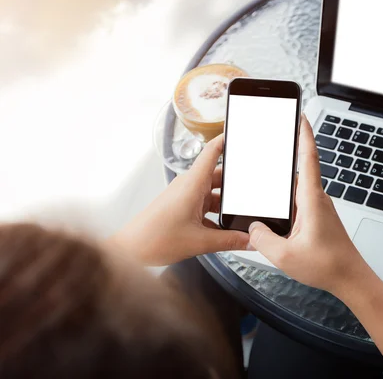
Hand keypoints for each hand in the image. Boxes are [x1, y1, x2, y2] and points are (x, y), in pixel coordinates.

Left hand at [112, 134, 248, 265]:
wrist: (129, 252)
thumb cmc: (154, 239)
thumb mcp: (200, 242)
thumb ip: (229, 241)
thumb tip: (249, 240)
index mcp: (192, 185)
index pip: (212, 152)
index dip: (226, 140)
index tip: (240, 134)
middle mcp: (188, 186)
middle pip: (218, 176)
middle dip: (234, 186)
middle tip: (250, 193)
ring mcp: (184, 196)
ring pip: (212, 194)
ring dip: (224, 206)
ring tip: (238, 218)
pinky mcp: (181, 207)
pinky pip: (204, 206)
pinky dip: (215, 216)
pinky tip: (223, 231)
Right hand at [248, 116, 371, 295]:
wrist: (351, 279)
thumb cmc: (328, 265)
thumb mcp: (285, 256)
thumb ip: (262, 240)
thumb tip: (253, 228)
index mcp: (311, 200)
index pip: (308, 158)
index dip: (303, 134)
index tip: (299, 116)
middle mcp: (317, 200)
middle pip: (297, 171)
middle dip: (284, 158)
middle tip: (267, 146)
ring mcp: (318, 209)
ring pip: (296, 190)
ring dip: (281, 187)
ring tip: (262, 187)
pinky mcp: (317, 219)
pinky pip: (298, 204)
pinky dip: (285, 203)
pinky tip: (274, 215)